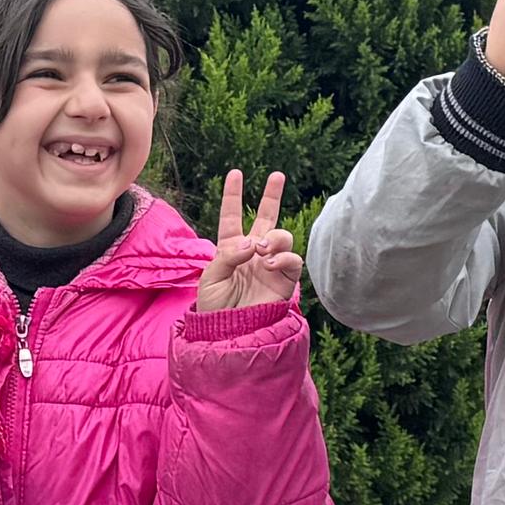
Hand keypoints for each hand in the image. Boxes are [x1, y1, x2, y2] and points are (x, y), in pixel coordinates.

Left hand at [192, 170, 300, 312]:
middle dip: (272, 195)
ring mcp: (270, 264)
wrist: (231, 331)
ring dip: (274, 237)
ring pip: (282, 236)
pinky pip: (293, 259)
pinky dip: (283, 257)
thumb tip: (252, 244)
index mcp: (230, 249)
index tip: (235, 173)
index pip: (231, 216)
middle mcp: (253, 252)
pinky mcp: (285, 279)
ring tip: (261, 250)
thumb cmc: (216, 307)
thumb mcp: (210, 278)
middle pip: (265, 217)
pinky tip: (269, 263)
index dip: (233, 195)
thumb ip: (228, 255)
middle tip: (277, 175)